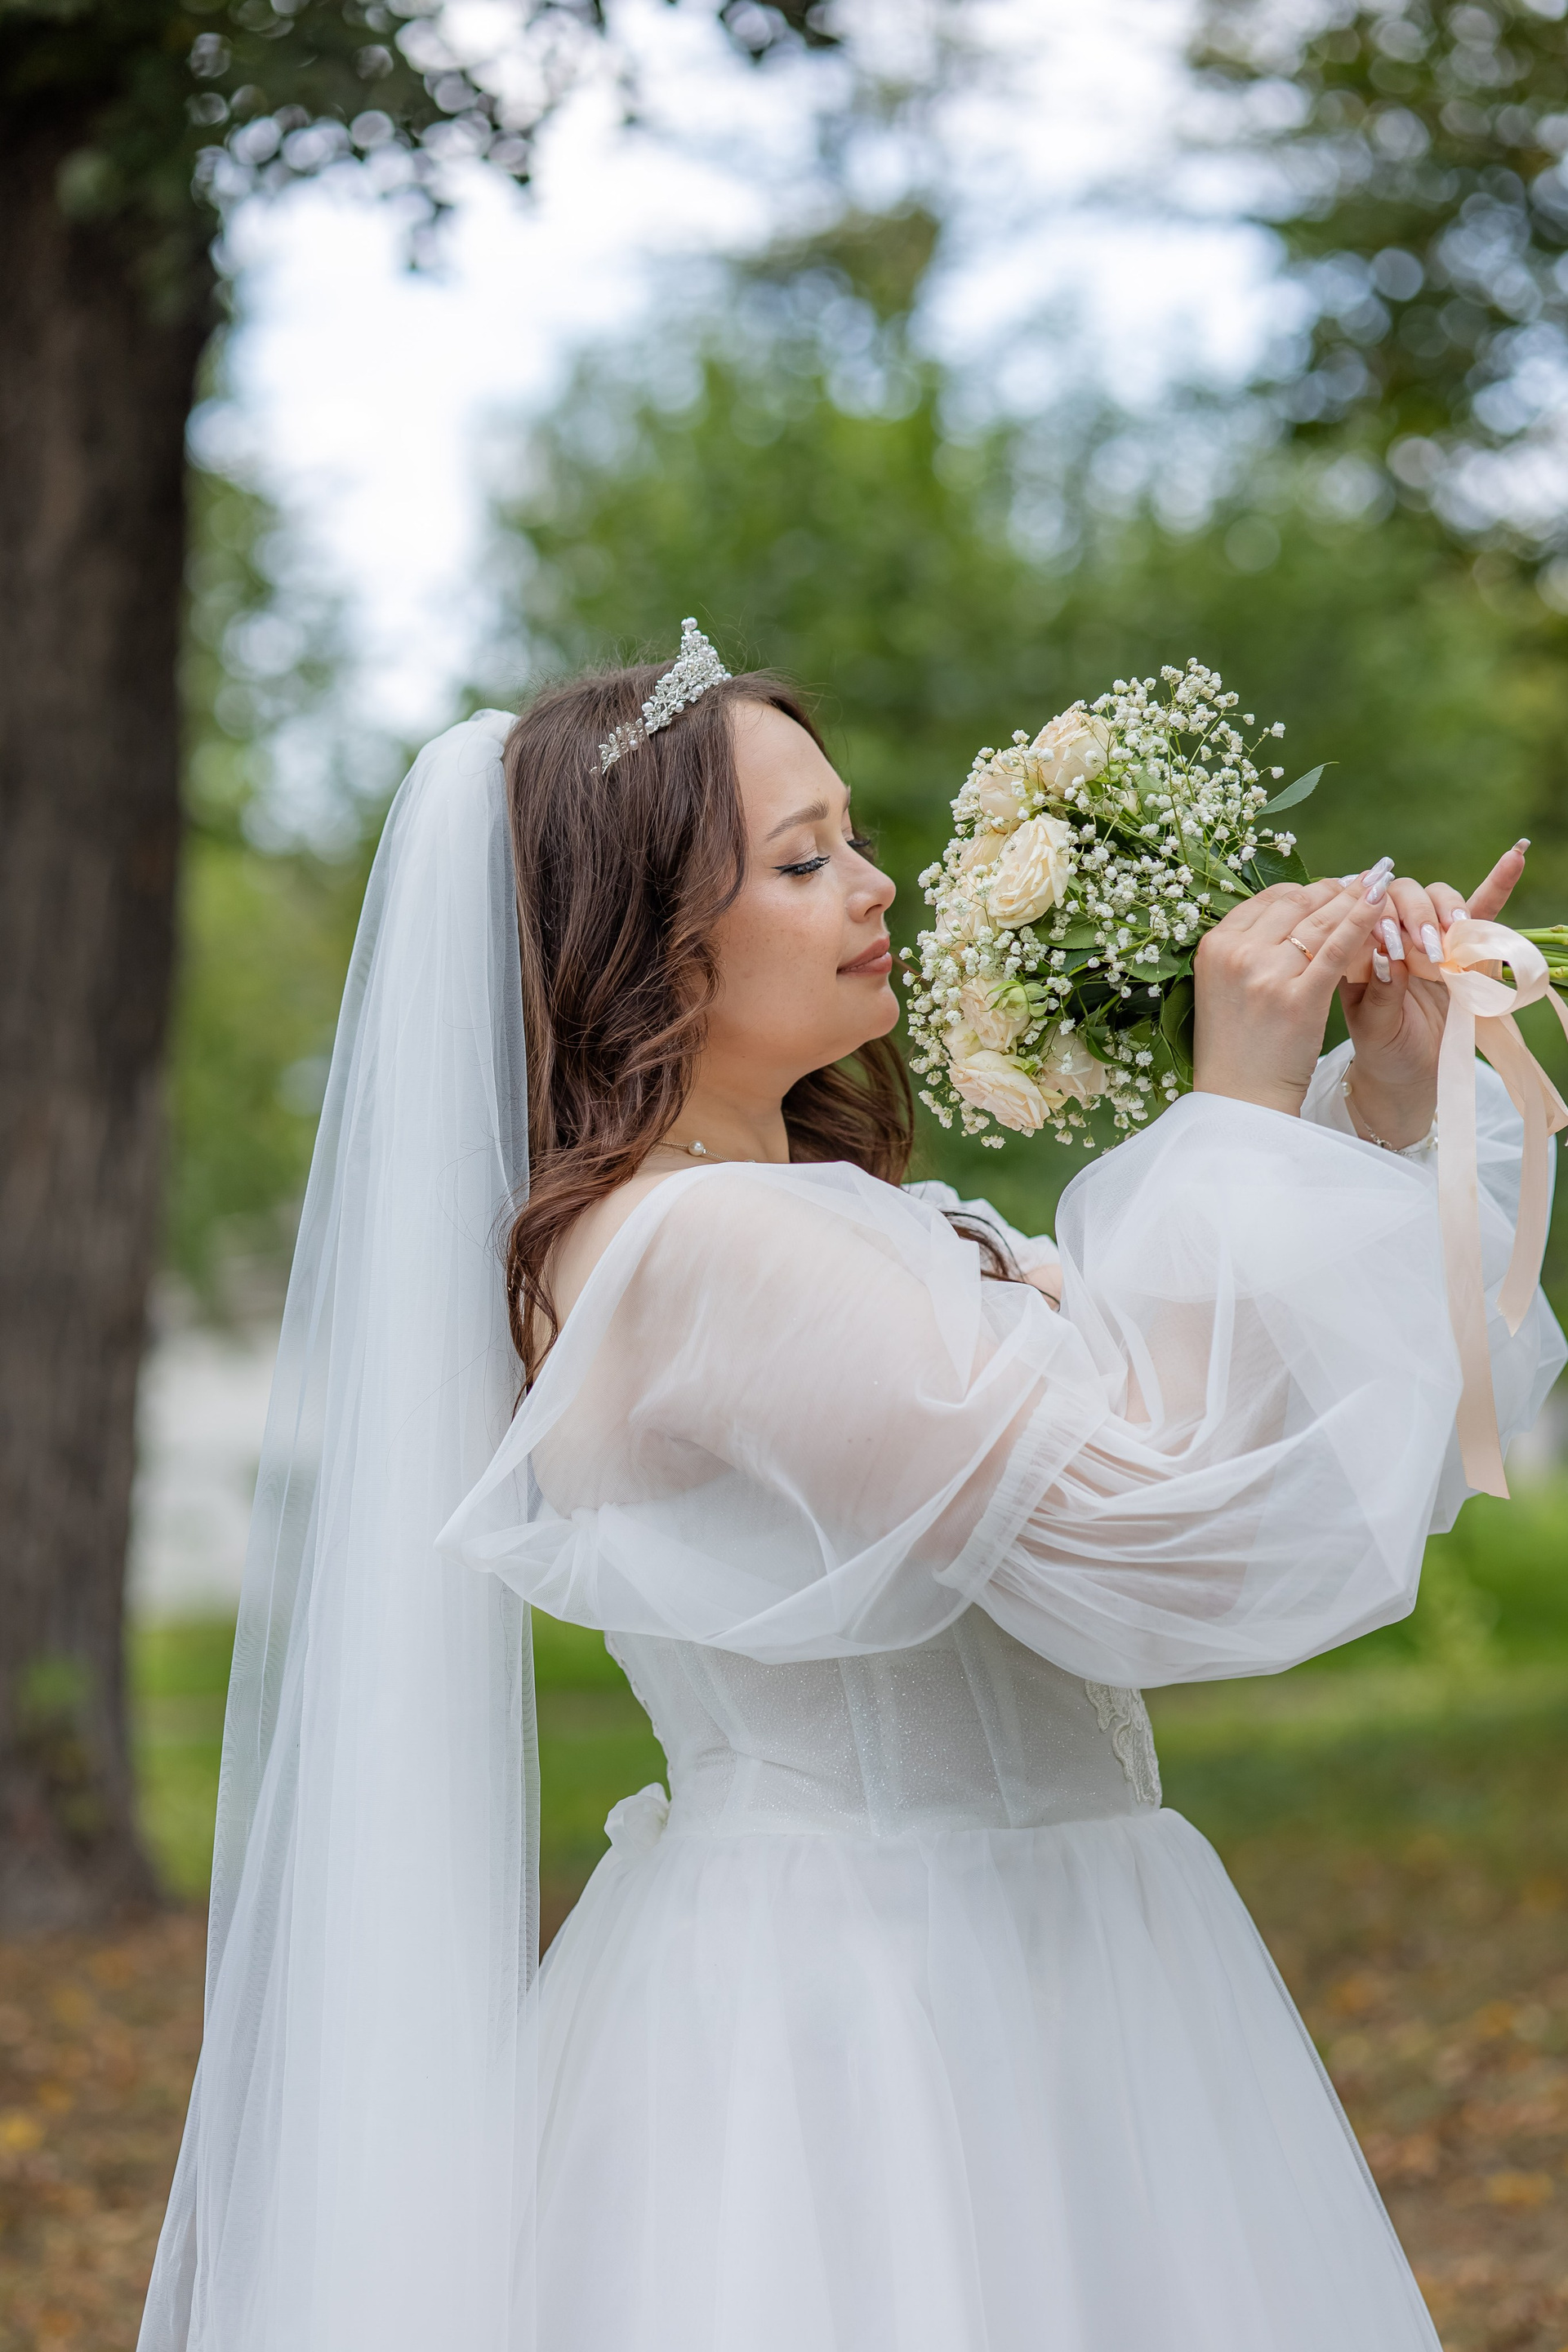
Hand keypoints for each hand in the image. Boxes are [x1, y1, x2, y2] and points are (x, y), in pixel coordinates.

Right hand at [1192, 865, 1396, 1117]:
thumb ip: (1247, 951)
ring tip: (1382, 884)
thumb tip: (1290, 914)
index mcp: (1214, 946)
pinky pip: (1338, 947)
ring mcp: (1266, 974)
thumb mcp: (1223, 988)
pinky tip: (1382, 904)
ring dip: (1356, 898)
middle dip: (1334, 889)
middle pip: (1295, 902)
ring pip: (1320, 919)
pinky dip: (1363, 921)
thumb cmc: (1236, 1047)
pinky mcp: (1299, 998)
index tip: (1330, 889)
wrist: (1241, 1099)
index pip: (1266, 899)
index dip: (1305, 890)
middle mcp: (1237, 953)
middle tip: (1365, 882)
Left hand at [1339, 839, 1528, 1146]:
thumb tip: (1389, 956)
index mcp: (1359, 947)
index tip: (1392, 943)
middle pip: (1403, 894)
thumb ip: (1380, 992)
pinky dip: (1497, 883)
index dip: (1380, 917)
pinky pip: (1481, 909)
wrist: (1409, 1075)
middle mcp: (1393, 933)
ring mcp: (1430, 936)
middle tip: (1425, 949)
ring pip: (1438, 897)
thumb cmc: (1383, 1049)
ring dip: (1446, 910)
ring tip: (1451, 937)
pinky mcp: (1465, 947)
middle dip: (1415, 915)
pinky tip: (1516, 856)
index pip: (1366, 909)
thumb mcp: (1374, 1027)